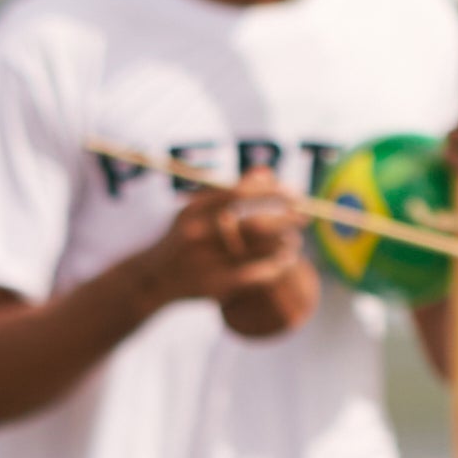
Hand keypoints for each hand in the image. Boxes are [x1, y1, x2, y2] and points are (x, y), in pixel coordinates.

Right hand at [146, 184, 318, 343]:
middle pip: (255, 224)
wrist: (152, 279)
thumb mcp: (197, 208)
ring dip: (284, 243)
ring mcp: (207, 262)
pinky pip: (258, 274)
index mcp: (194, 209)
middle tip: (305, 215)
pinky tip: (287, 260)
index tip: (294, 193)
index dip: (272, 192)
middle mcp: (199, 234)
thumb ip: (231, 189)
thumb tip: (267, 172)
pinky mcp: (216, 285)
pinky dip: (277, 266)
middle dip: (286, 219)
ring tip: (294, 240)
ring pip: (259, 251)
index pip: (240, 194)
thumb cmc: (183, 237)